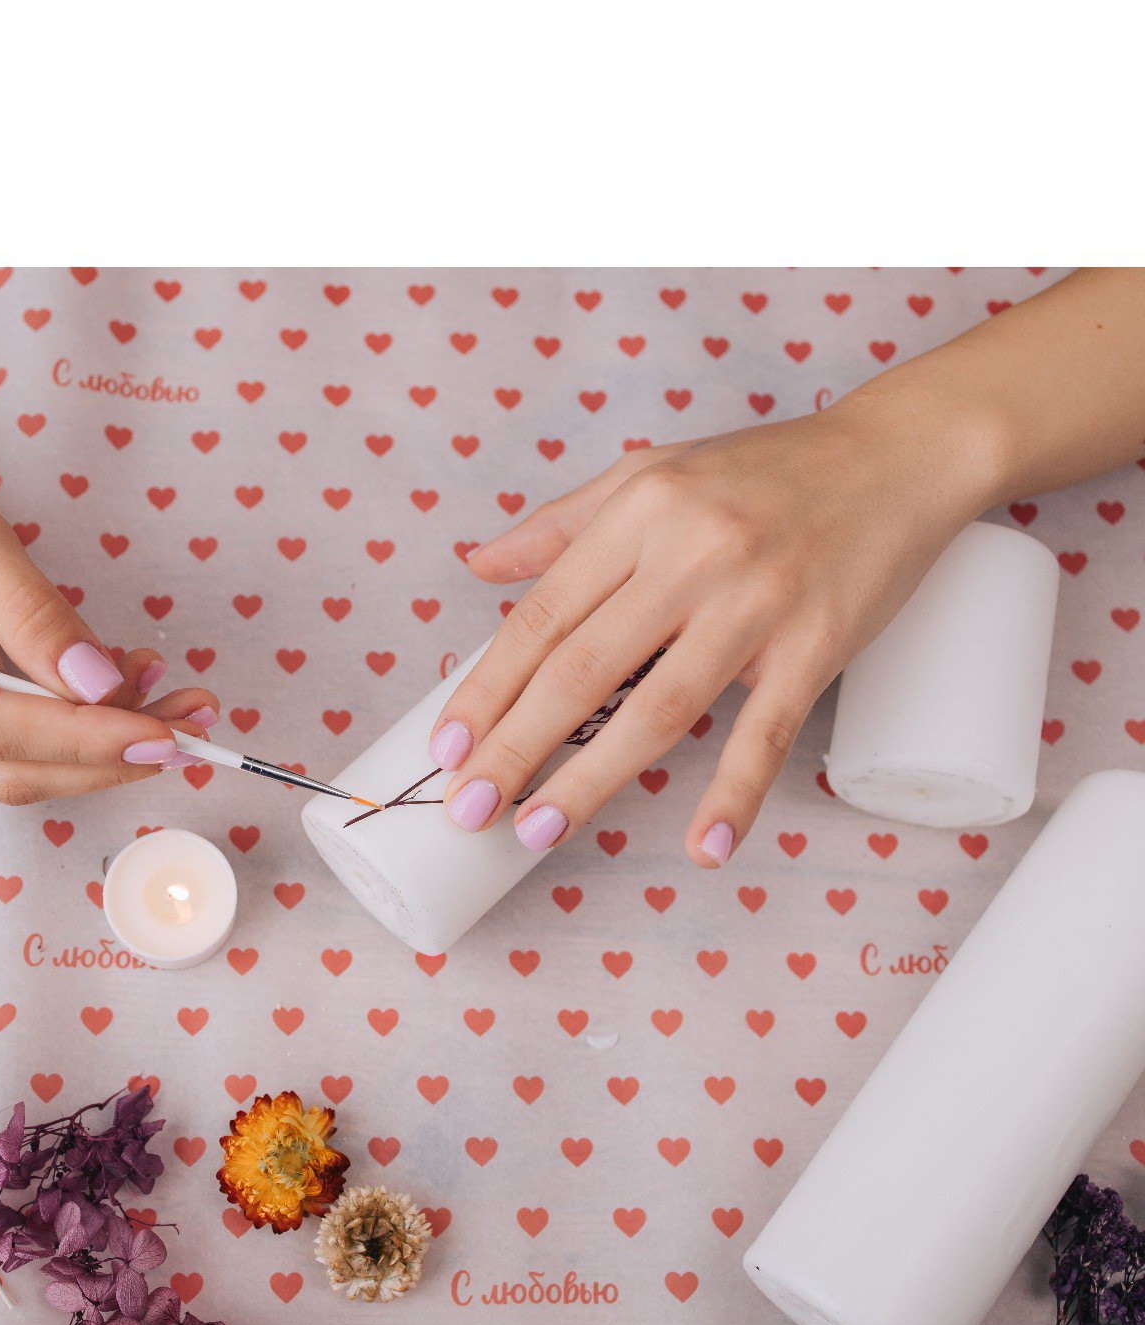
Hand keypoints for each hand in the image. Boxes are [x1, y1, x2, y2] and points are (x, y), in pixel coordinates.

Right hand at [0, 447, 217, 804]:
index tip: (165, 735)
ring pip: (27, 768)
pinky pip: (24, 746)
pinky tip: (135, 688)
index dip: (84, 739)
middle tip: (195, 727)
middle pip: (14, 768)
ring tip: (179, 699)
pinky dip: (86, 727)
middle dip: (112, 753)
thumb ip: (34, 612)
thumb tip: (100, 684)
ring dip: (109, 743)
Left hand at [428, 401, 999, 864]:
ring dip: (591, 778)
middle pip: (582, 669)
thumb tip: (480, 564)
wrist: (900, 453)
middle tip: (468, 809)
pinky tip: (703, 847)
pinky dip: (734, 794)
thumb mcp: (652, 473)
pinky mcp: (817, 645)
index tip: (448, 747)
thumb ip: (563, 524)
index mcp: (639, 512)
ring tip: (537, 829)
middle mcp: (691, 555)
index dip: (488, 687)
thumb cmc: (766, 470)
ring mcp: (756, 603)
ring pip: (659, 708)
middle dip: (515, 746)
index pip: (543, 616)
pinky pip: (767, 732)